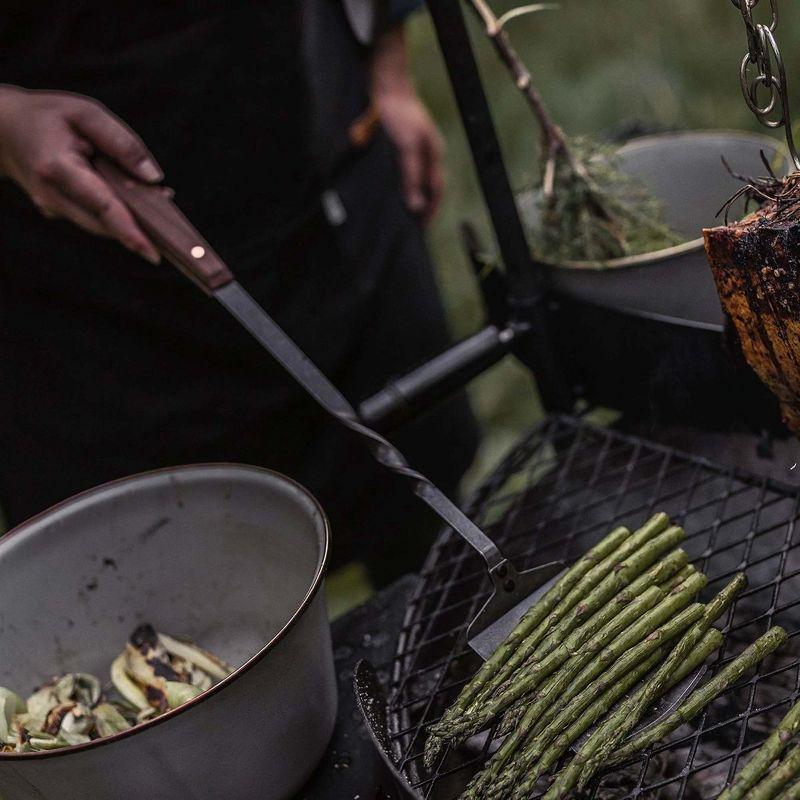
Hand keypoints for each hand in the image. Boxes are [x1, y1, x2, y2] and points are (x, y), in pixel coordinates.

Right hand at [0, 86, 161, 262]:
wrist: (1, 130)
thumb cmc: (47, 116)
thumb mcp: (85, 113)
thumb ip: (122, 142)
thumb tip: (154, 178)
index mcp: (57, 168)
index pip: (102, 206)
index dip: (130, 231)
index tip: (153, 253)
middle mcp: (53, 196)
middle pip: (105, 223)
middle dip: (140, 228)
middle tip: (170, 223)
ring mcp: (52, 208)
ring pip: (101, 225)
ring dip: (132, 220)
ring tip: (157, 203)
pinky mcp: (57, 212)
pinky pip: (93, 218)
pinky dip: (117, 214)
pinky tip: (135, 199)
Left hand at [370, 27, 444, 224]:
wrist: (385, 82)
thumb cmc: (398, 113)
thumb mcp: (406, 148)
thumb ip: (411, 177)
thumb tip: (416, 206)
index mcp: (434, 153)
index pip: (437, 189)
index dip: (430, 210)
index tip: (421, 228)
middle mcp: (428, 150)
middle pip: (428, 185)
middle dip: (422, 205)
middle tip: (412, 225)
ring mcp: (416, 144)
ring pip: (416, 176)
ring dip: (410, 193)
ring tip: (401, 211)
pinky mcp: (401, 139)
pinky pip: (404, 167)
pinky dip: (401, 181)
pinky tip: (390, 186)